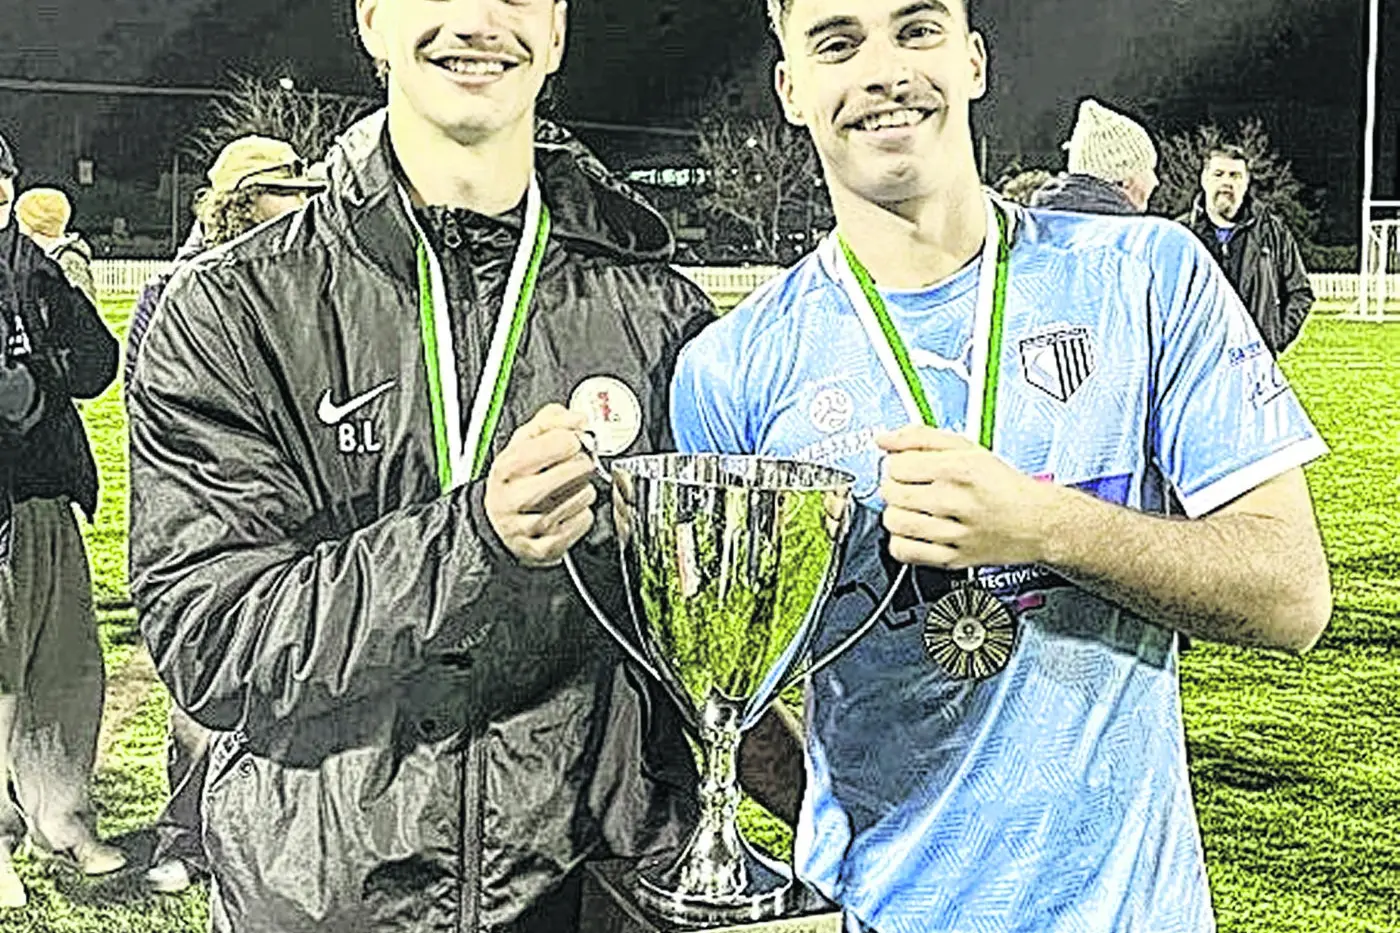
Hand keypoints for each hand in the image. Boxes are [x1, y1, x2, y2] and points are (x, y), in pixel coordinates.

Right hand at [484, 404, 598, 567]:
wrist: (498, 523)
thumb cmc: (516, 479)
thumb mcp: (523, 442)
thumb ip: (551, 420)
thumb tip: (579, 418)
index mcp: (506, 468)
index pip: (549, 445)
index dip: (570, 439)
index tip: (572, 441)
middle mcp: (513, 498)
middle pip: (565, 474)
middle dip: (581, 465)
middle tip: (580, 463)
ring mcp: (528, 526)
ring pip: (578, 499)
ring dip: (584, 489)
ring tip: (572, 487)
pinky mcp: (543, 547)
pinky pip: (582, 523)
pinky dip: (584, 513)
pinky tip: (571, 509)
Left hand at [876, 425, 1065, 569]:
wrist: (1038, 522)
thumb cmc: (1003, 484)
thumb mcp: (967, 448)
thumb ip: (921, 438)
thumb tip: (884, 439)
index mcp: (958, 469)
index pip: (896, 465)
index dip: (896, 464)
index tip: (905, 467)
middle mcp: (955, 501)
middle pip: (891, 493)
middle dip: (893, 487)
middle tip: (908, 487)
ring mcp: (953, 532)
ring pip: (893, 522)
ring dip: (896, 513)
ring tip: (911, 509)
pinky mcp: (952, 558)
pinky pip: (904, 551)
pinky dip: (901, 541)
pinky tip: (914, 532)